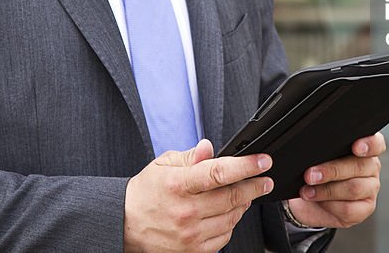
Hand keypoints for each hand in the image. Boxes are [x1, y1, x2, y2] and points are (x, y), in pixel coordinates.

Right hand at [123, 139, 272, 252]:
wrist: (124, 225)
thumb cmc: (145, 192)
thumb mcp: (163, 165)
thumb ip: (190, 157)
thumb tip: (209, 147)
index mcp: (178, 185)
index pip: (219, 173)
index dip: (246, 166)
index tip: (263, 161)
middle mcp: (186, 212)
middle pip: (232, 198)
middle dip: (254, 186)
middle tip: (264, 179)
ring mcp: (190, 235)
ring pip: (231, 218)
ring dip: (242, 205)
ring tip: (242, 194)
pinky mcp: (192, 251)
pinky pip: (224, 237)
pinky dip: (230, 224)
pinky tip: (226, 213)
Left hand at [286, 133, 384, 228]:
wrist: (307, 197)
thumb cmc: (314, 172)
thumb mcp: (316, 158)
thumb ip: (323, 152)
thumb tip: (314, 152)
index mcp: (363, 148)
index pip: (376, 143)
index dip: (369, 144)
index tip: (356, 147)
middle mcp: (370, 167)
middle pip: (358, 166)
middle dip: (331, 170)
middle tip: (310, 175)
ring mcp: (370, 188)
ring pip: (353, 189)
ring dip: (327, 190)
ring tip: (308, 191)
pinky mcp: (364, 209)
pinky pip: (349, 209)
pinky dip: (330, 206)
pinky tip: (319, 202)